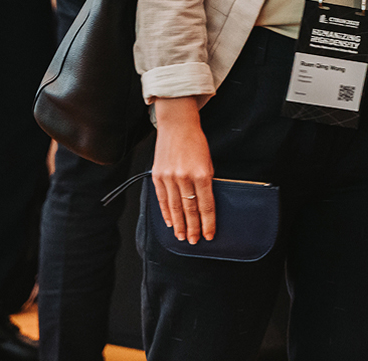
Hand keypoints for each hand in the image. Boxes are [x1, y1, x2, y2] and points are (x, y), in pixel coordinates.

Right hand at [151, 96, 216, 242]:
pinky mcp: (158, 176)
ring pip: (175, 208)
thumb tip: (205, 205)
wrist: (177, 125)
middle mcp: (185, 177)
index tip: (209, 235)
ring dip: (179, 225)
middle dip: (193, 228)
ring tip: (181, 237)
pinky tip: (170, 222)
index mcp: (202, 174)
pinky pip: (162, 199)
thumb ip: (207, 183)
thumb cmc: (196, 142)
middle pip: (190, 210)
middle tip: (194, 241)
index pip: (206, 206)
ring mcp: (169, 177)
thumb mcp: (208, 162)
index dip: (208, 223)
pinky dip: (166, 213)